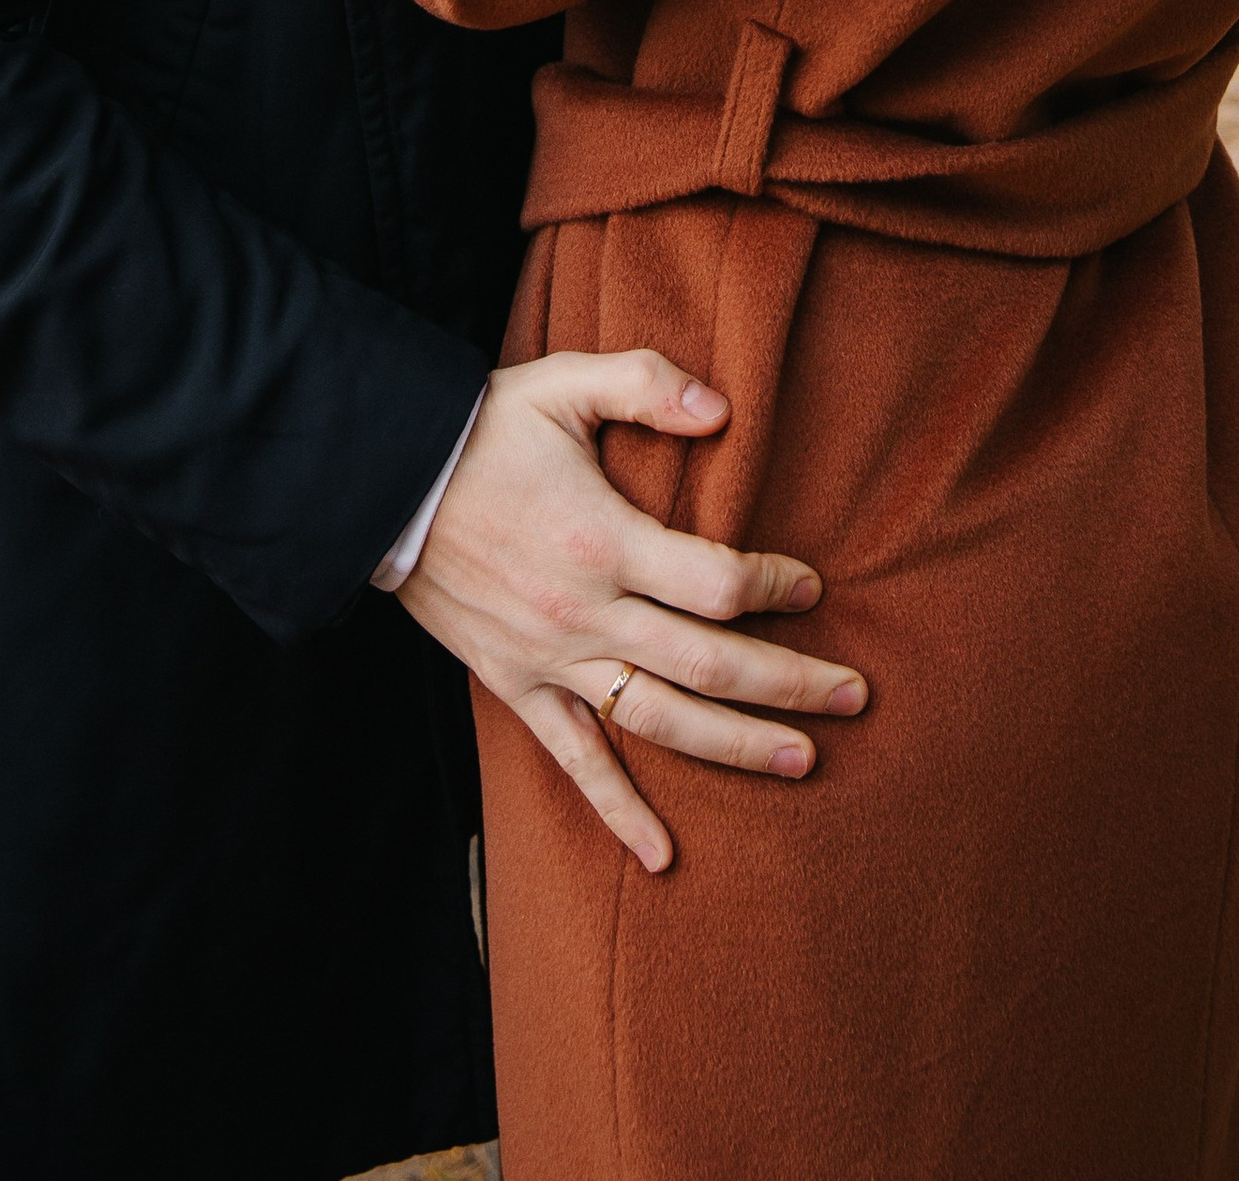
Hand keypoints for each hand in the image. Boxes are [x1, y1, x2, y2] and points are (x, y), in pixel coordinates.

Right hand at [394, 350, 865, 873]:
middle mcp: (585, 613)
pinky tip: (661, 856)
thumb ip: (646, 384)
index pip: (719, 584)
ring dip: (736, 748)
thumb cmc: (482, 427)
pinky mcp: (516, 686)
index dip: (777, 587)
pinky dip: (618, 812)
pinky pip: (573, 761)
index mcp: (606, 541)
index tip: (811, 585)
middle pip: (710, 664)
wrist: (383, 482)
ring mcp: (550, 659)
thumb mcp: (564, 383)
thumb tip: (722, 410)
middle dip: (791, 683)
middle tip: (854, 695)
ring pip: (660, 721)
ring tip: (803, 761)